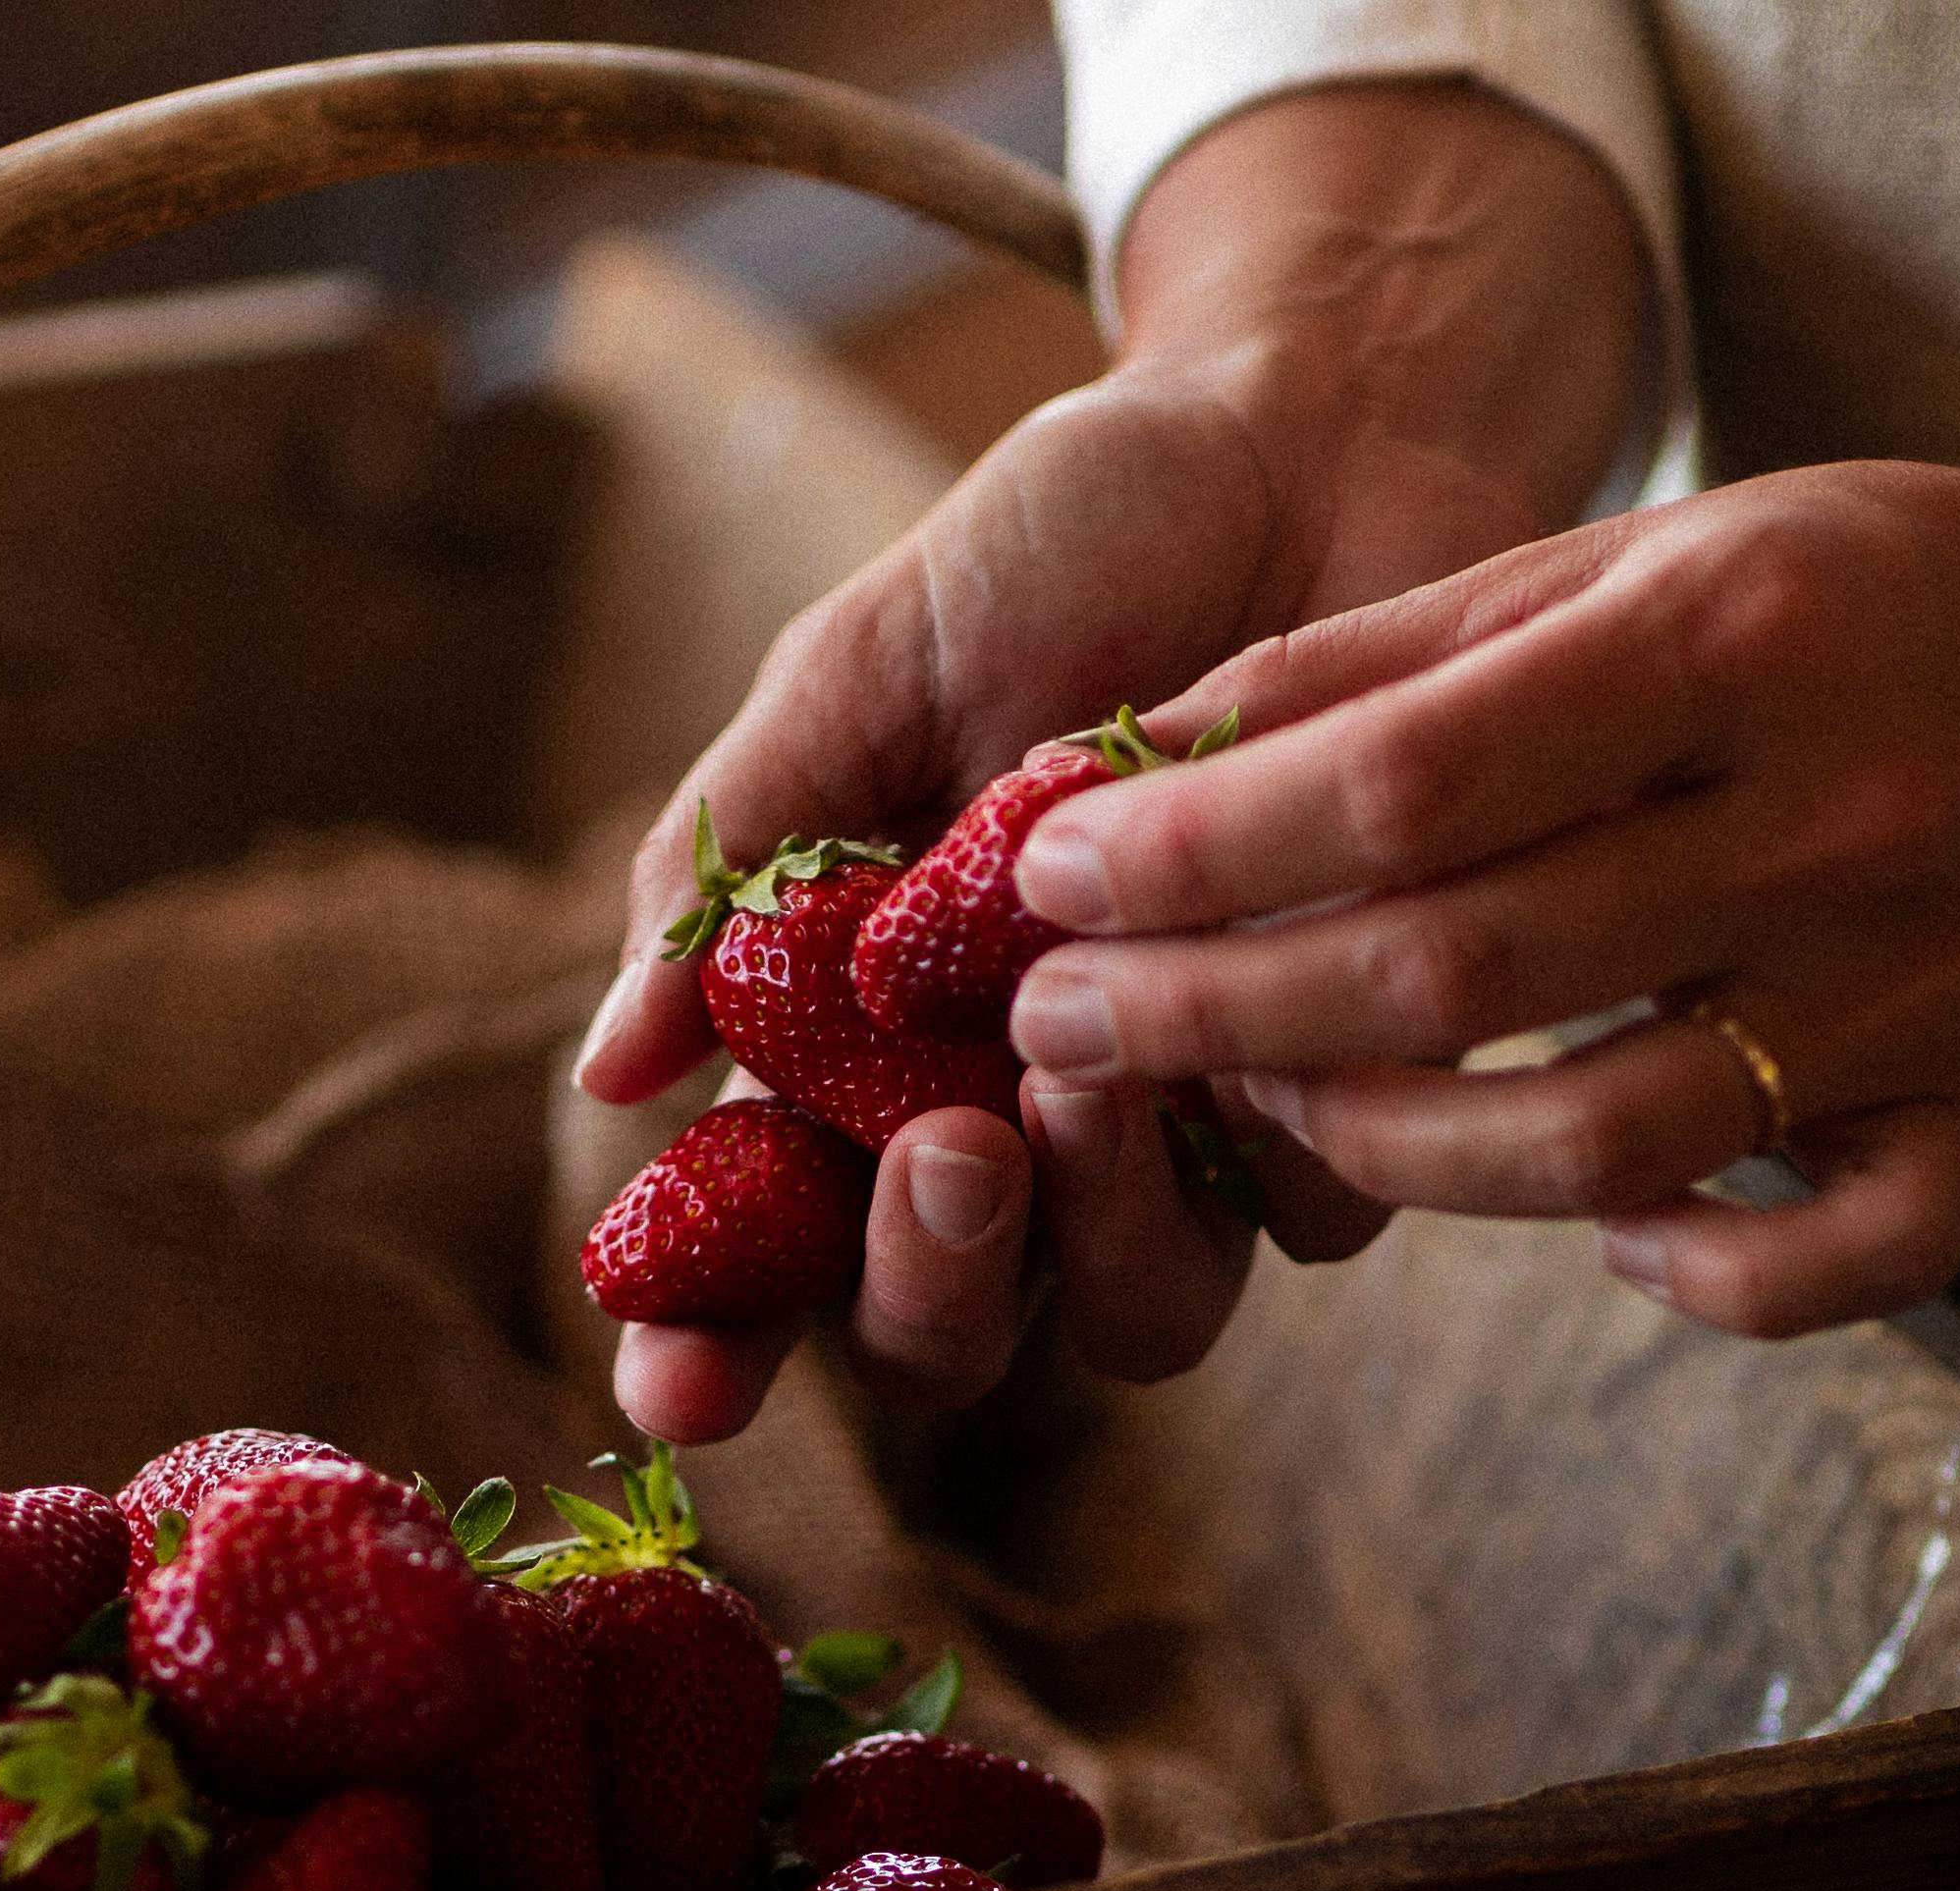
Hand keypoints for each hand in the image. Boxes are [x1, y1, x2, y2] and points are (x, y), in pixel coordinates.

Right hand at [574, 81, 1653, 1438]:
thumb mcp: (857, 677)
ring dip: (1105, 1234)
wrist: (1314, 433)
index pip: (762, 1272)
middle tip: (946, 1148)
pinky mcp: (1349, 1094)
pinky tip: (1267, 969)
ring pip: (1145, 1319)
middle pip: (949, 1342)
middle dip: (929, 1285)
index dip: (711, 1354)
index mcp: (859, 1066)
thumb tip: (610, 1064)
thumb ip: (729, 868)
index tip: (680, 1388)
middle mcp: (1014, 1138)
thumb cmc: (1062, 548)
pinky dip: (1279, 1118)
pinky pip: (1316, 1206)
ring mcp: (1184, 1137)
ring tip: (1092, 1063)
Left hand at [1007, 456, 1959, 1337]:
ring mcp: (1912, 993)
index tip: (1049, 878)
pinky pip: (1826, 1269)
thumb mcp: (1617, 559)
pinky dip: (1692, 1277)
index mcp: (1734, 639)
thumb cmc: (1822, 607)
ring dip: (1388, 1153)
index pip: (1409, 785)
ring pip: (1598, 1146)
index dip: (1203, 853)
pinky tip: (1595, 1230)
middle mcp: (1833, 820)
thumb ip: (1381, 662)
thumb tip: (1133, 756)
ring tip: (1260, 1111)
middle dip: (1220, 1016)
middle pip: (1465, 975)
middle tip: (1059, 1027)